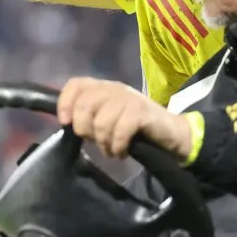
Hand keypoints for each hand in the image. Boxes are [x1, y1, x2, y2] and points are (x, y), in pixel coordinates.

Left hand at [57, 78, 192, 160]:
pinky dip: (118, 146)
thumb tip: (67, 123)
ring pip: (101, 122)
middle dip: (85, 130)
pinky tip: (122, 151)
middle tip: (96, 142)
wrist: (171, 133)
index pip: (76, 85)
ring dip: (104, 143)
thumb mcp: (108, 119)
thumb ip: (89, 116)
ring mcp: (129, 98)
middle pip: (84, 105)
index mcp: (103, 87)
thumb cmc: (135, 128)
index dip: (65, 103)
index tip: (65, 123)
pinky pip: (119, 131)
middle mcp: (114, 88)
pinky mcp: (141, 112)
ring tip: (112, 150)